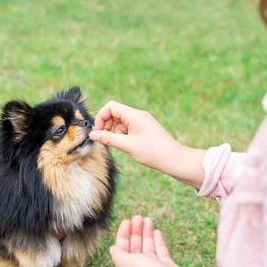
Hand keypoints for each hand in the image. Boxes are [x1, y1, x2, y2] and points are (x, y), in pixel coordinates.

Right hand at [89, 101, 206, 187]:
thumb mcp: (128, 146)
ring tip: (124, 146)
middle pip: (115, 113)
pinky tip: (129, 147)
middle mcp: (138, 115)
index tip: (98, 132)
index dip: (101, 117)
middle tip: (106, 140)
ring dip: (116, 133)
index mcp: (135, 115)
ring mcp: (142, 122)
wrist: (174, 160)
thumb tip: (92, 134)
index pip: (111, 107)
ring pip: (121, 122)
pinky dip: (124, 136)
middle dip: (107, 126)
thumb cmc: (154, 152)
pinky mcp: (145, 129)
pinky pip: (128, 129)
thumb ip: (108, 139)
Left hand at [110, 216, 190, 266]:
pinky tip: (157, 231)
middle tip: (138, 217)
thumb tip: (113, 249)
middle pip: (134, 247)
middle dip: (135, 231)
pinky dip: (157, 241)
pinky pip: (160, 251)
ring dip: (146, 233)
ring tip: (148, 219)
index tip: (126, 221)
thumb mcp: (127, 263)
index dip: (123, 235)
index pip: (121, 249)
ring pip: (148, 247)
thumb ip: (118, 255)